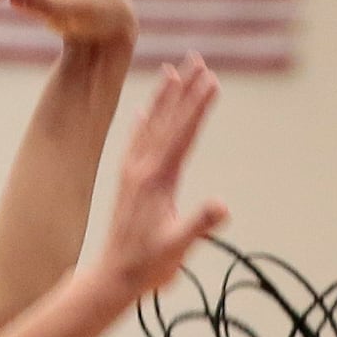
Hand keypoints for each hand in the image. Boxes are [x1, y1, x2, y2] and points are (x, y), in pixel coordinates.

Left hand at [97, 56, 227, 300]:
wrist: (113, 277)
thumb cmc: (148, 265)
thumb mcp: (178, 247)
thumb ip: (199, 225)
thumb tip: (222, 207)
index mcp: (158, 179)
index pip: (183, 133)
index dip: (199, 106)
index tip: (212, 80)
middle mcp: (143, 168)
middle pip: (168, 119)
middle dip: (185, 89)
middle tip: (199, 60)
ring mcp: (133, 173)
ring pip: (151, 125)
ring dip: (164, 98)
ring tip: (172, 71)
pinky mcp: (127, 182)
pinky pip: (136, 143)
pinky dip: (142, 124)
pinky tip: (142, 112)